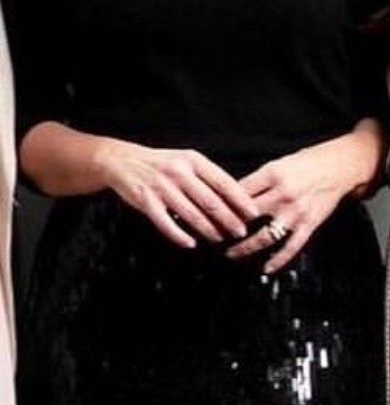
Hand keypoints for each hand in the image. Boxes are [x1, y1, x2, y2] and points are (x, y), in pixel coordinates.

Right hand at [101, 141, 259, 247]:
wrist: (123, 161)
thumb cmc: (160, 164)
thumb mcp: (186, 161)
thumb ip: (207, 177)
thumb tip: (235, 198)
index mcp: (193, 160)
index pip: (223, 182)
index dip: (240, 200)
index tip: (253, 213)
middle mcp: (179, 172)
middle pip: (210, 201)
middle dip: (229, 219)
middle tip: (240, 232)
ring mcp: (162, 187)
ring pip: (191, 214)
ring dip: (208, 230)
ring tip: (220, 239)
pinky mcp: (146, 201)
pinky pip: (166, 223)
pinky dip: (180, 236)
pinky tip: (190, 244)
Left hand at [226, 125, 384, 271]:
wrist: (343, 167)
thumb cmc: (311, 162)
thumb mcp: (280, 163)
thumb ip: (259, 180)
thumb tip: (234, 195)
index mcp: (272, 174)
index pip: (238, 192)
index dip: (220, 205)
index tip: (208, 213)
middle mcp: (282, 194)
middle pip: (246, 217)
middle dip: (226, 230)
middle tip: (212, 238)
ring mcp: (295, 212)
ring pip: (264, 237)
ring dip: (245, 249)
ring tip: (231, 256)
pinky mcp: (309, 225)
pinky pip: (291, 247)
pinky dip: (278, 261)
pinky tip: (266, 269)